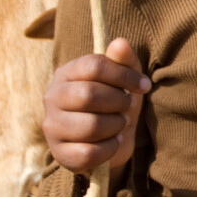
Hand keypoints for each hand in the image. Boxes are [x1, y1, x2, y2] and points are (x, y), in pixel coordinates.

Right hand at [42, 38, 148, 180]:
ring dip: (115, 126)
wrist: (109, 142)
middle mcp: (52, 97)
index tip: (144, 86)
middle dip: (119, 102)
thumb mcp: (124, 81)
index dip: (124, 75)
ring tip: (119, 124)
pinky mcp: (59, 153)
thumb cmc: (115, 105)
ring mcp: (52, 126)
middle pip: (89, 94)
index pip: (94, 65)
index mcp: (66, 73)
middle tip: (127, 106)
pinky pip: (88, 153)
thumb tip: (120, 42)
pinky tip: (112, 142)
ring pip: (90, 126)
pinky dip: (109, 149)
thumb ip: (123, 61)